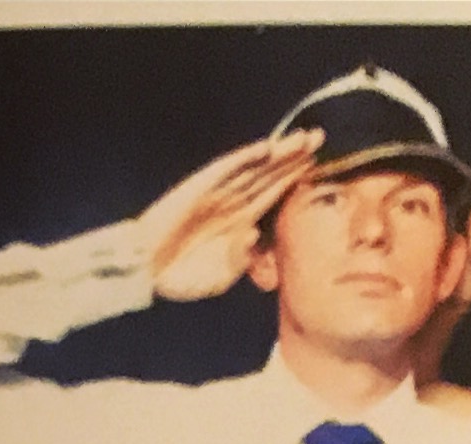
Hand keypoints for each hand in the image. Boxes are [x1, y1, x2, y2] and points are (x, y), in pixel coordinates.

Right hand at [134, 131, 325, 301]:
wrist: (149, 271)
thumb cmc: (184, 278)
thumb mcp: (220, 278)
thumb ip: (238, 260)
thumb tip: (254, 233)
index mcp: (242, 223)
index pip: (274, 195)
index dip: (296, 180)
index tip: (320, 166)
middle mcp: (234, 203)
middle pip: (271, 175)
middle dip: (295, 157)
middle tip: (320, 137)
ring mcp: (218, 192)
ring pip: (255, 168)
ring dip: (278, 153)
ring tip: (303, 139)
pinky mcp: (200, 187)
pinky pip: (226, 170)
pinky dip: (245, 159)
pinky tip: (265, 148)